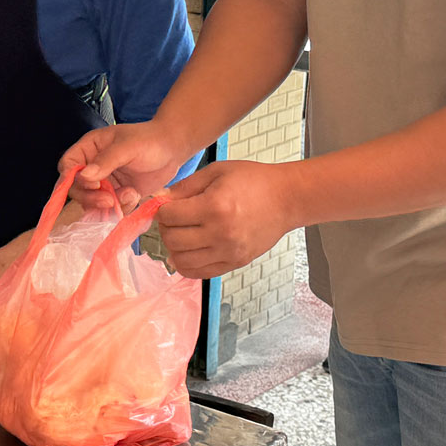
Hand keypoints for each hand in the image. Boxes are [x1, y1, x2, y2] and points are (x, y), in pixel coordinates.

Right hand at [60, 121, 191, 213]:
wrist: (173, 150)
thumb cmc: (150, 141)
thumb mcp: (128, 147)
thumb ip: (106, 161)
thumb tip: (84, 176)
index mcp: (90, 148)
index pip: (67, 165)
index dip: (72, 178)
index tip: (91, 184)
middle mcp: (93, 166)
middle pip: (76, 189)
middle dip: (91, 198)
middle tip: (109, 200)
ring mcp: (105, 183)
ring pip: (92, 203)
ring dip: (108, 205)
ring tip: (130, 195)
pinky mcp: (117, 195)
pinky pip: (110, 210)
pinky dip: (121, 208)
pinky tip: (136, 196)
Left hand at [156, 161, 299, 278]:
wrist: (286, 199)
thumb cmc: (254, 181)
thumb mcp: (216, 172)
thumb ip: (185, 186)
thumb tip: (159, 199)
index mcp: (215, 206)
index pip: (169, 216)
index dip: (161, 210)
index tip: (166, 206)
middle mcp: (221, 233)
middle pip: (172, 240)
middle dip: (166, 228)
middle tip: (173, 219)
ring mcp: (228, 252)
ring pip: (181, 260)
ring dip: (175, 248)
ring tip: (183, 234)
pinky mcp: (235, 263)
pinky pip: (199, 273)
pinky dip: (187, 263)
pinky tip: (191, 249)